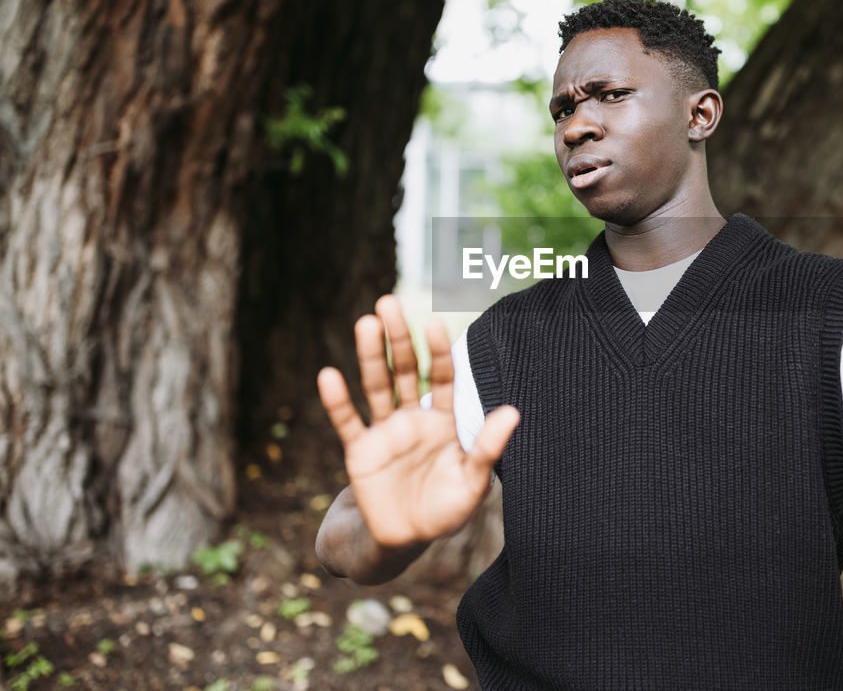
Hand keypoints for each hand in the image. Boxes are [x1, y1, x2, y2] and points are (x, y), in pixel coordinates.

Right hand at [317, 296, 518, 547]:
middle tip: (388, 303)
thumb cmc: (444, 511)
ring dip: (370, 356)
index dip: (438, 351)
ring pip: (376, 386)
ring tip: (365, 323)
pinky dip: (338, 401)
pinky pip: (348, 422)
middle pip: (405, 371)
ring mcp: (385, 432)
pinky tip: (329, 375)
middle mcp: (413, 418)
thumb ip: (488, 447)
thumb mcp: (473, 482)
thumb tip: (513, 411)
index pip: (442, 377)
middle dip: (399, 338)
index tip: (434, 323)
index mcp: (444, 422)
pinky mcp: (360, 451)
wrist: (403, 541)